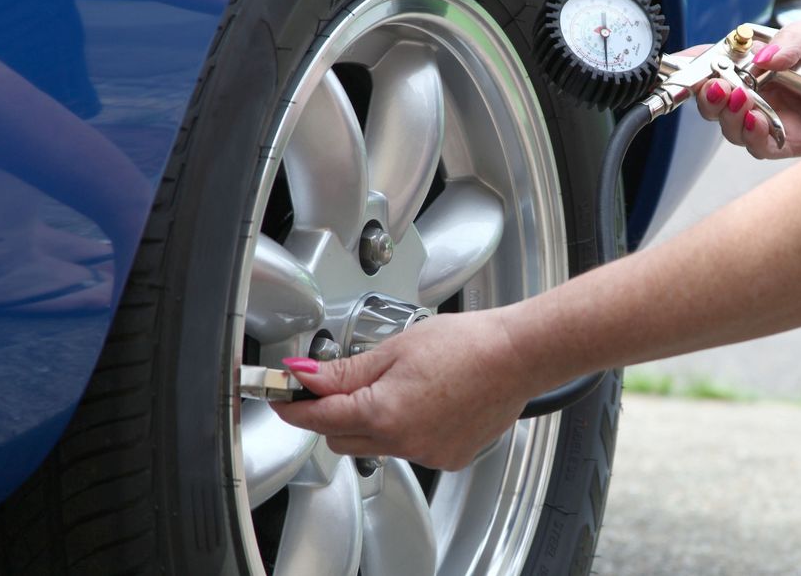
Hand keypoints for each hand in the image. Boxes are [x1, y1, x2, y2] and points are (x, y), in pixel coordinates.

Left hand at [270, 309, 540, 470]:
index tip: (283, 398)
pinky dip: (407, 429)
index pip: (318, 418)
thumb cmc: (468, 344)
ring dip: (373, 421)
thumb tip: (306, 375)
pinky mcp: (448, 457)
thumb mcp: (396, 347)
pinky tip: (427, 402)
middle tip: (339, 385)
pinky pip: (410, 448)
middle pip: (341, 438)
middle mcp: (403, 441)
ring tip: (401, 385)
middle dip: (333, 414)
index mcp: (383, 412)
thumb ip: (346, 370)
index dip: (294, 407)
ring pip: (376, 445)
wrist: (517, 356)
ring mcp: (427, 453)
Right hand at [693, 15, 800, 158]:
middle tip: (715, 85)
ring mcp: (774, 122)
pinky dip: (753, 134)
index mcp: (760, 65)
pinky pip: (761, 146)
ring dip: (728, 115)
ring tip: (738, 99)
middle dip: (707, 95)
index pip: (717, 65)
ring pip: (732, 128)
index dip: (692, 67)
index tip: (677, 65)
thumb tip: (761, 59)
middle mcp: (762, 95)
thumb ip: (794, 39)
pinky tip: (758, 120)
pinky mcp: (792, 146)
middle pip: (716, 103)